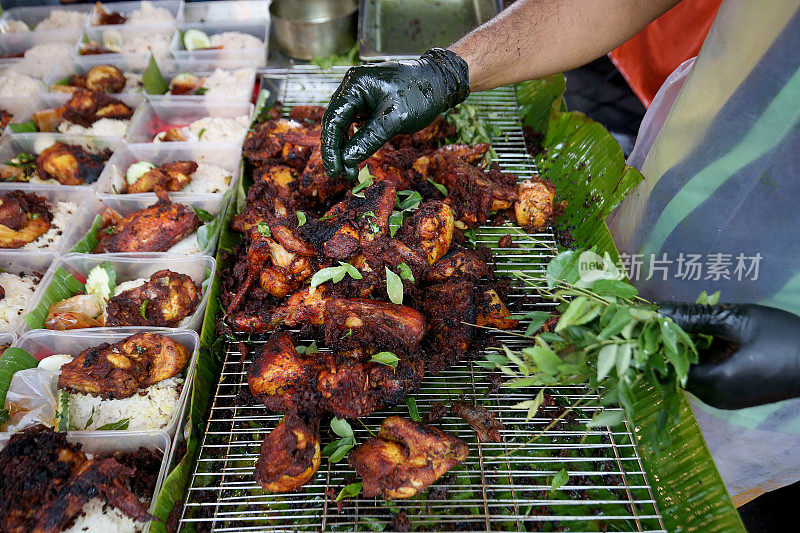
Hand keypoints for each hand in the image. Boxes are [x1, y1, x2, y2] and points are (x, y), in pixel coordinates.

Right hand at [321, 48, 469, 180]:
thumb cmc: (420, 95)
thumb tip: (347, 159)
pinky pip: (355, 124)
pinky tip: (356, 156)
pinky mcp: (368, 103)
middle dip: (336, 150)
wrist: (440, 82)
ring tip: (349, 171)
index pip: (333, 119)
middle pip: (334, 122)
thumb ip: (369, 139)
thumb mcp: (394, 120)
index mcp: (355, 84)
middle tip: (339, 174)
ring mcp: (359, 94)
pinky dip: (355, 141)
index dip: (331, 148)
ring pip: (343, 125)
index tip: (333, 170)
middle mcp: (352, 87)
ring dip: (345, 148)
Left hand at [657, 303, 799, 408]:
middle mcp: (714, 398)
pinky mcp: (733, 397)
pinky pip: (706, 377)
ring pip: (691, 373)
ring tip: (693, 324)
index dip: (656, 342)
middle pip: (676, 370)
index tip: (650, 320)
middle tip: (671, 317)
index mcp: (713, 382)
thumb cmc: (781, 337)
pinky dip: (703, 358)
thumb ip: (693, 317)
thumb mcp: (736, 320)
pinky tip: (710, 339)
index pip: (667, 364)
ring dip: (688, 350)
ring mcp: (723, 401)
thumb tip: (657, 311)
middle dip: (671, 344)